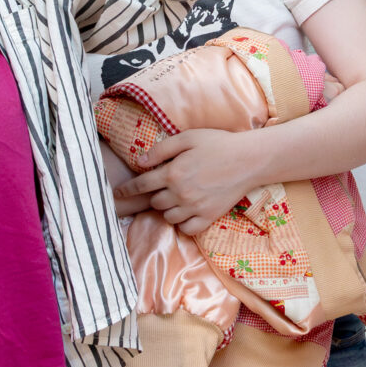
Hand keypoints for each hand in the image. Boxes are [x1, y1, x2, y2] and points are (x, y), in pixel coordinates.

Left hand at [116, 127, 270, 235]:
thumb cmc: (218, 144)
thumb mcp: (188, 138)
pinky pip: (187, 229)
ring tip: (177, 199)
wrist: (248, 160)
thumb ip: (162, 149)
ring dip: (168, 209)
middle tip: (163, 188)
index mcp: (173, 173)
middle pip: (155, 202)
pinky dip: (183, 223)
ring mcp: (195, 207)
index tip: (117, 194)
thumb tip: (140, 161)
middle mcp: (181, 193)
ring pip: (169, 217)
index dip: (127, 189)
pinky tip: (187, 212)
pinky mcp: (209, 217)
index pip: (141, 185)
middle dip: (155, 195)